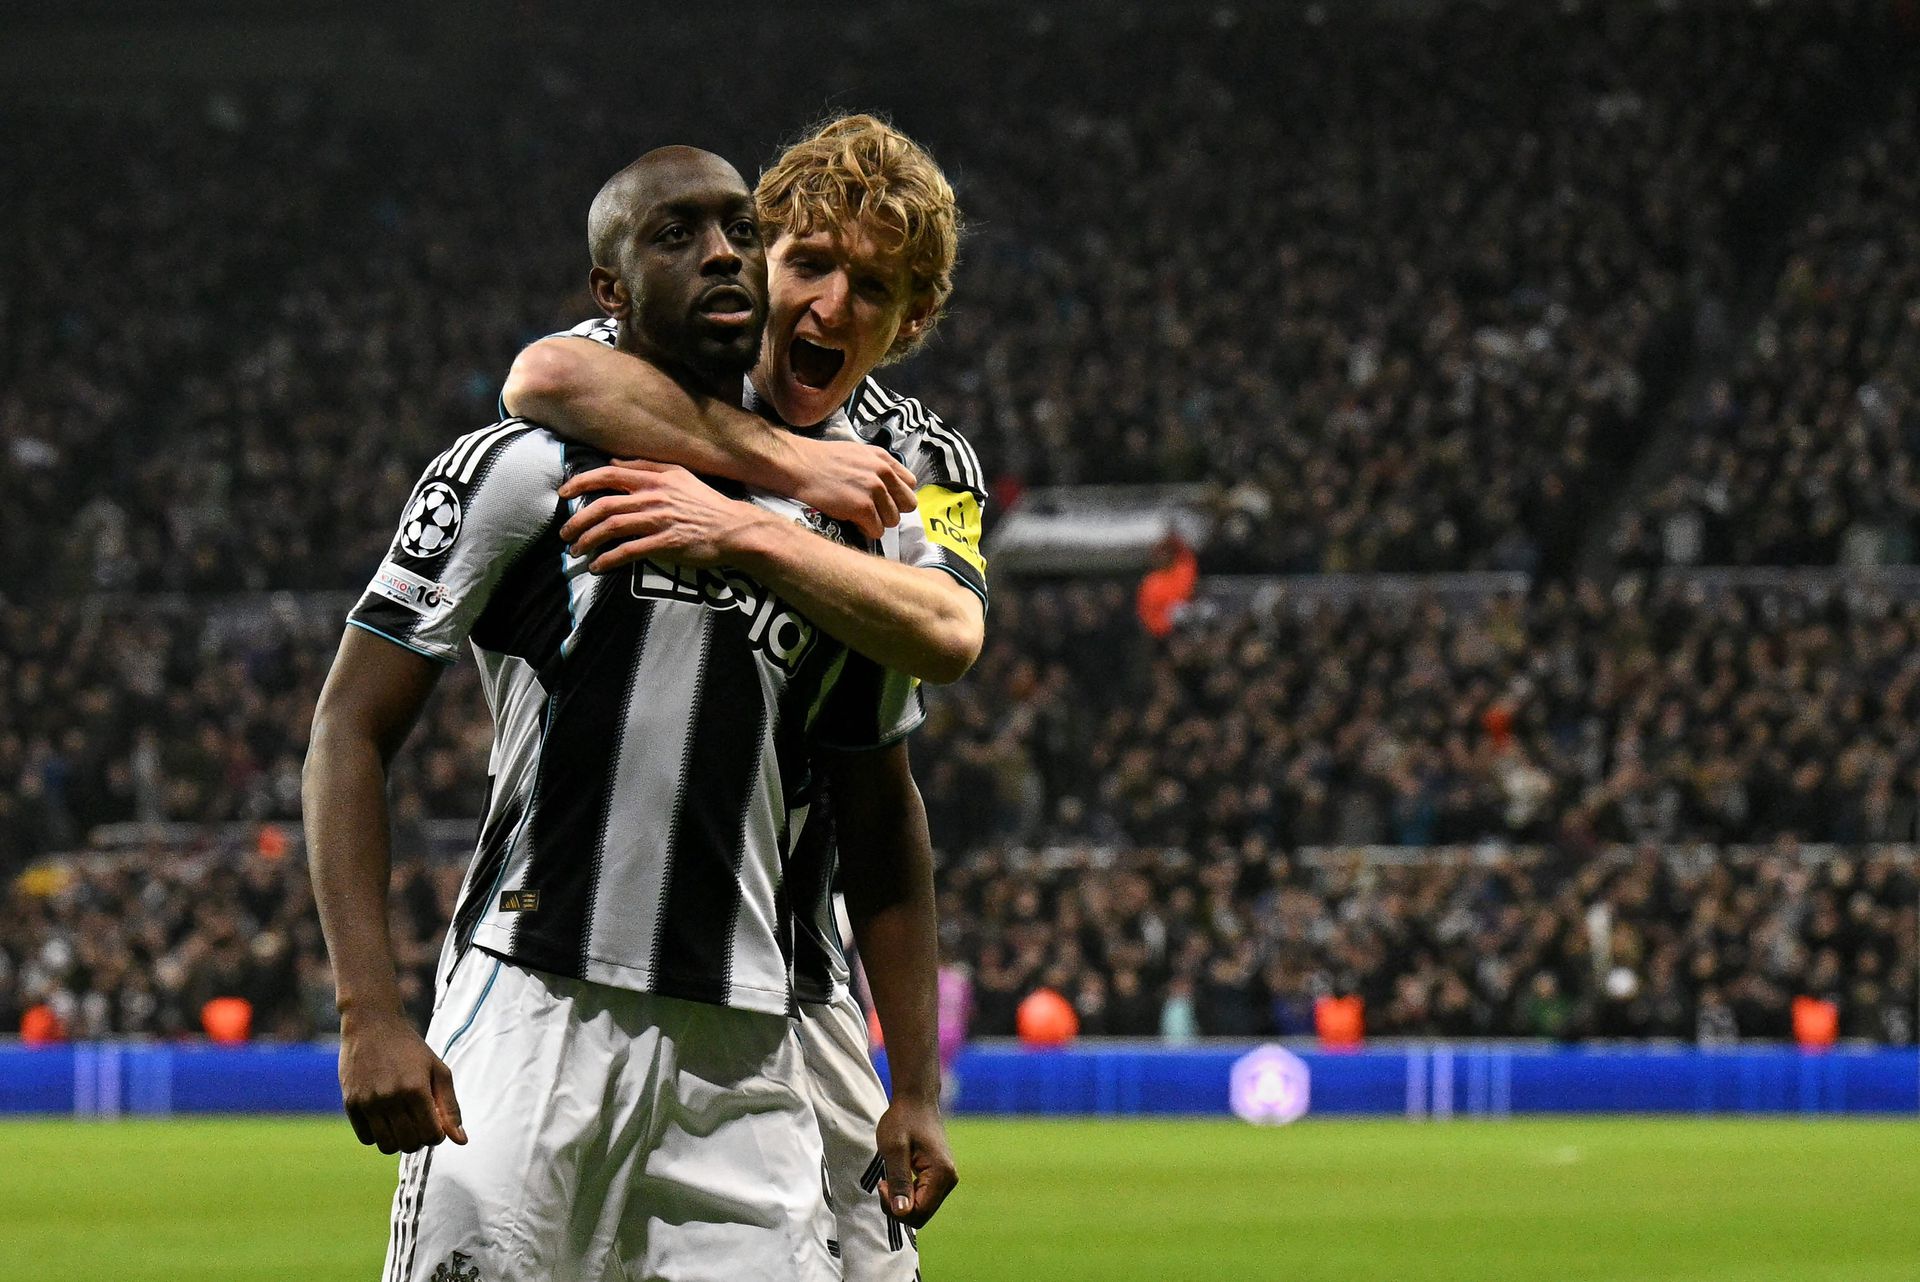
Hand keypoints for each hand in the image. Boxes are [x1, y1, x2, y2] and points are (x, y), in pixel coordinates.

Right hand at [338, 1009, 465, 1153]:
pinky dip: (378, 1135)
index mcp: (416, 1089)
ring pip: (386, 1146)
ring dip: (399, 1141)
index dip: (437, 1135)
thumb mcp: (438, 1071)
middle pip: (409, 1144)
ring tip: (403, 1124)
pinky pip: (366, 1138)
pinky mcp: (350, 1103)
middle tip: (419, 1123)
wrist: (372, 1025)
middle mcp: (390, 1098)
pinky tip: (385, 1118)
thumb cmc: (410, 1048)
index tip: (435, 1124)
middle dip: (420, 1140)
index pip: (430, 1135)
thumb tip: (461, 1141)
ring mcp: (368, 1102)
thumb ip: (450, 1107)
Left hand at [559, 460, 774, 571]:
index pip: (610, 474)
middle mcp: (653, 497)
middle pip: (604, 504)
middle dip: (578, 519)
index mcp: (654, 479)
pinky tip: (598, 566)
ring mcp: (658, 521)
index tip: (564, 492)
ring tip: (575, 551)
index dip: (582, 482)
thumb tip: (613, 462)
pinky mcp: (665, 544)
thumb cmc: (705, 503)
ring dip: (587, 540)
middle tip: (564, 533)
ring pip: (611, 527)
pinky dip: (608, 559)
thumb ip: (646, 466)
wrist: (733, 529)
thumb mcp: (679, 475)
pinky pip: (628, 551)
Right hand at [784, 437, 916, 540]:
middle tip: (871, 512)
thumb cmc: (821, 461)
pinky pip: (876, 531)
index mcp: (883, 459)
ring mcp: (874, 490)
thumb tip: (888, 488)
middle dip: (890, 511)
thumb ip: (877, 468)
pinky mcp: (862, 508)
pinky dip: (865, 531)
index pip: (910, 484)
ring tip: (857, 516)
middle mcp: (883, 473)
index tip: (885, 501)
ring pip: (892, 520)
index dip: (897, 496)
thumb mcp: (856, 454)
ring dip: (877, 522)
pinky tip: (851, 522)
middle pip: (906, 505)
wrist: (798, 465)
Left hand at [875, 1095, 957, 1228]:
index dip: (895, 1207)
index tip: (883, 1184)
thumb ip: (899, 1181)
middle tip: (884, 1182)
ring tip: (890, 1176)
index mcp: (941, 1174)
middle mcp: (949, 1180)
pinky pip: (923, 1197)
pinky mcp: (940, 1176)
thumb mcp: (894, 1149)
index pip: (919, 1213)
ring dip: (902, 1199)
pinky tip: (898, 1175)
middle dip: (898, 1206)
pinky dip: (907, 1193)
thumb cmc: (902, 1120)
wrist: (916, 1100)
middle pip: (922, 1214)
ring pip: (922, 1207)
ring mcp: (947, 1179)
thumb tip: (903, 1213)